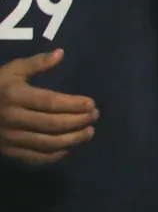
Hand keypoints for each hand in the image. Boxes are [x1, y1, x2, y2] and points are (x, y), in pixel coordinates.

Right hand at [0, 50, 97, 165]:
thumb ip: (36, 63)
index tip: (92, 104)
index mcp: (15, 95)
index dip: (74, 104)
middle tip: (95, 116)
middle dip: (79, 121)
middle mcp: (13, 118)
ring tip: (89, 132)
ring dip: (73, 139)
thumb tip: (61, 53)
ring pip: (47, 143)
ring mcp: (10, 137)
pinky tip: (69, 147)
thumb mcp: (11, 71)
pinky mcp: (8, 151)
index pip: (51, 102)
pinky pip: (35, 158)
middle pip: (53, 124)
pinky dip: (55, 156)